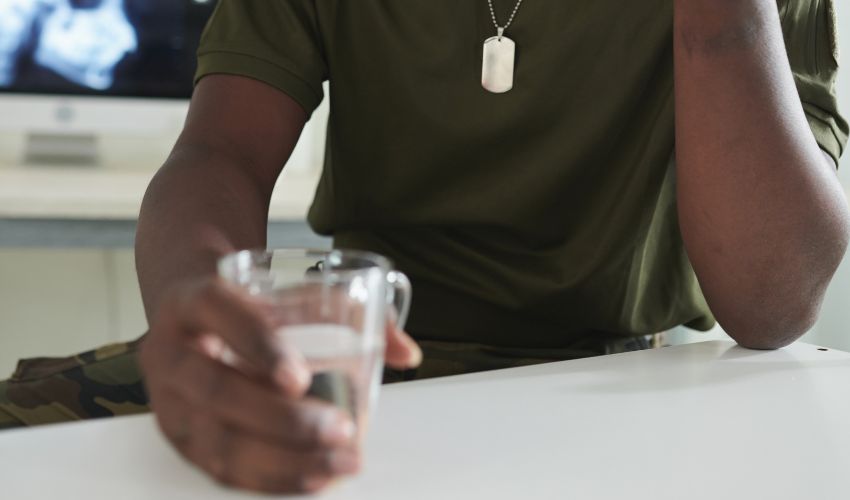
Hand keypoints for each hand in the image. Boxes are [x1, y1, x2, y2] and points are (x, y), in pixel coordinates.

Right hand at [140, 277, 420, 493]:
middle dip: (283, 419)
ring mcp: (170, 402)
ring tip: (340, 459)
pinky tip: (313, 477)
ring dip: (285, 459)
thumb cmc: (252, 307)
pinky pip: (222, 470)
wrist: (195, 320)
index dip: (257, 344)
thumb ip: (352, 312)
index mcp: (193, 301)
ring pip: (219, 441)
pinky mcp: (181, 440)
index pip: (218, 312)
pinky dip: (272, 479)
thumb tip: (406, 353)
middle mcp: (170, 351)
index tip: (301, 375)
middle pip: (217, 391)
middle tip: (339, 428)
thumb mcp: (289, 293)